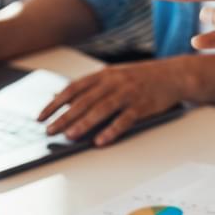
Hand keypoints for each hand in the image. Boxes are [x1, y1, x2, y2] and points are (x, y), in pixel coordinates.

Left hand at [37, 59, 185, 146]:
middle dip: (65, 116)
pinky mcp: (143, 105)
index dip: (55, 103)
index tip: (41, 116)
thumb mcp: (113, 75)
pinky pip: (125, 119)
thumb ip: (89, 85)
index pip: (74, 89)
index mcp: (104, 74)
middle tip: (51, 130)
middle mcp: (114, 82)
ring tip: (70, 136)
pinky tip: (101, 140)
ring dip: (85, 123)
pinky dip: (112, 130)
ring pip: (102, 109)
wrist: (174, 74)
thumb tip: (60, 94)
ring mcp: (129, 93)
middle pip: (85, 100)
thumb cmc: (141, 77)